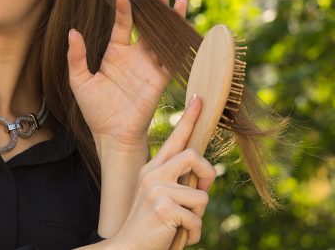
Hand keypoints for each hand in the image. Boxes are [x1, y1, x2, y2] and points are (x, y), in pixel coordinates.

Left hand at [67, 0, 187, 150]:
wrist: (111, 135)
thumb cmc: (94, 110)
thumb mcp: (80, 81)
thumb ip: (76, 57)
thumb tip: (72, 32)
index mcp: (115, 53)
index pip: (123, 25)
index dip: (124, 9)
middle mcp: (135, 56)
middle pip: (148, 26)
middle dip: (155, 7)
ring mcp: (149, 67)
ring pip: (163, 38)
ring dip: (171, 20)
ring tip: (178, 0)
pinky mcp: (160, 80)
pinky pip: (171, 59)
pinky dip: (178, 44)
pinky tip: (184, 28)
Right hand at [110, 96, 215, 249]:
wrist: (128, 248)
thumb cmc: (150, 227)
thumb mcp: (161, 199)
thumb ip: (177, 185)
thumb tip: (204, 179)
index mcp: (152, 170)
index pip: (175, 139)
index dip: (189, 119)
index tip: (199, 99)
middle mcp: (153, 175)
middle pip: (194, 156)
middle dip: (206, 176)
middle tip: (201, 191)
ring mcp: (156, 190)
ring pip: (201, 196)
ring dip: (197, 217)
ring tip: (180, 226)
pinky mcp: (163, 208)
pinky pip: (196, 219)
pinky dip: (193, 234)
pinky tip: (177, 237)